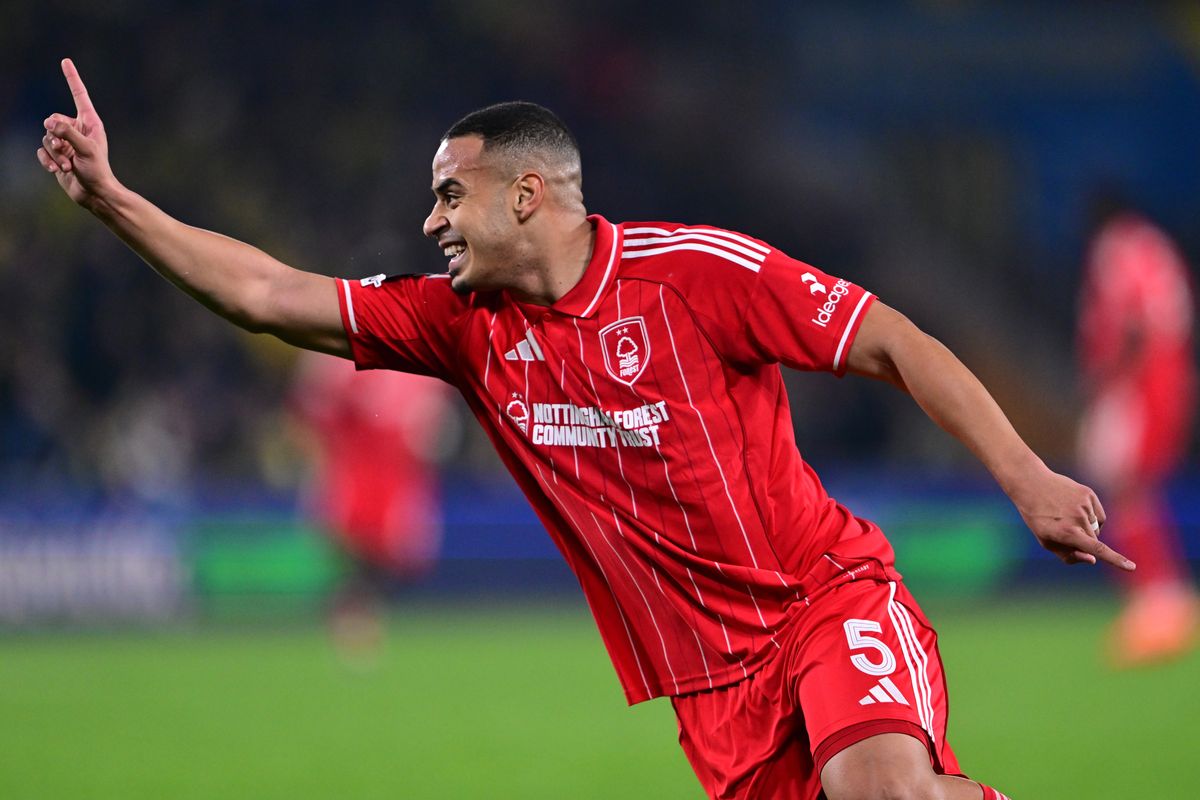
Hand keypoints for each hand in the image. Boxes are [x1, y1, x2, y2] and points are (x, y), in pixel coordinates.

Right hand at [36, 58, 115, 207]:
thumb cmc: (97, 171)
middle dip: (55, 136)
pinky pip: (42, 151)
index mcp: (90, 123)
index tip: (66, 61)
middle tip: (66, 151)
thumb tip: (49, 122)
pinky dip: (47, 160)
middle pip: (53, 120)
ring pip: (46, 137)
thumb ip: (68, 133)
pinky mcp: (57, 155)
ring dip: (54, 153)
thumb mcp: (86, 149)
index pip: (79, 95)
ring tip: (67, 165)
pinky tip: (57, 171)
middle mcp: (77, 129)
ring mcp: (66, 142)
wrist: (94, 194)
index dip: (72, 78)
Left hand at [1009, 463, 1133, 570]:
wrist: (1031, 484)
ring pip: (1097, 527)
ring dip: (1087, 527)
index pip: (1096, 549)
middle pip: (1094, 540)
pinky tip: (1074, 509)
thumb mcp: (1046, 541)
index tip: (1132, 567)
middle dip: (1084, 540)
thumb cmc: (1037, 517)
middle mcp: (1078, 518)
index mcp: (1066, 533)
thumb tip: (1093, 560)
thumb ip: (1069, 555)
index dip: (1116, 560)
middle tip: (1063, 529)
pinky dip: (1091, 516)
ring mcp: (1084, 504)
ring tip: (1065, 515)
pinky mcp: (1088, 494)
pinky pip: (1099, 515)